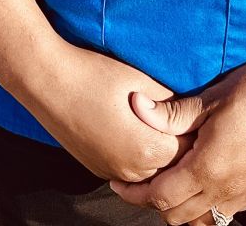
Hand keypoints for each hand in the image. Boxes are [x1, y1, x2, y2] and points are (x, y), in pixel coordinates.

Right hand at [17, 39, 190, 184]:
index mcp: (147, 148)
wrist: (47, 81)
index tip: (198, 115)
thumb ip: (170, 102)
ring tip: (160, 125)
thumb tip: (187, 109)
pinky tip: (136, 133)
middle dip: (178, 145)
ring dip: (158, 154)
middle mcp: (131, 169)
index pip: (188, 149)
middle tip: (183, 119)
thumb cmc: (95, 75)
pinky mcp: (96, 167)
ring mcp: (111, 171)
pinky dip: (137, 157)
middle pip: (170, 165)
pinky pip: (128, 169)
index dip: (194, 130)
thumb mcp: (142, 81)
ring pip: (149, 171)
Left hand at [107, 57, 245, 224]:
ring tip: (171, 183)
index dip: (135, 193)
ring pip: (204, 220)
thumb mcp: (212, 98)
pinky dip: (208, 205)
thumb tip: (135, 107)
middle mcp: (226, 191)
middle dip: (154, 203)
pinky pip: (227, 212)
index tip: (118, 182)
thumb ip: (173, 112)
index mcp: (208, 169)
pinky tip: (205, 180)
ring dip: (183, 208)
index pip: (160, 196)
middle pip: (178, 216)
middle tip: (140, 182)